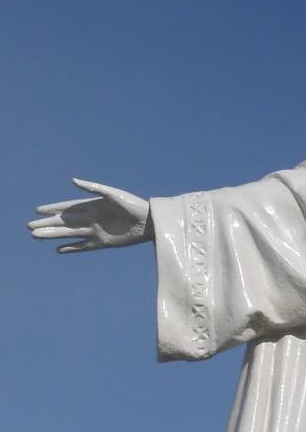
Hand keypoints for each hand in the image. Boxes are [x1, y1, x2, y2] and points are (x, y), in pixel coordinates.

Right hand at [28, 179, 150, 252]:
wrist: (150, 222)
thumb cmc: (133, 204)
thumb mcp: (113, 194)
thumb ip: (93, 188)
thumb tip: (72, 181)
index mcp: (92, 205)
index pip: (67, 207)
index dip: (53, 208)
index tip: (37, 210)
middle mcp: (91, 218)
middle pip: (64, 222)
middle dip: (48, 224)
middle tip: (29, 226)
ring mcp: (96, 231)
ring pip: (69, 234)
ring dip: (53, 235)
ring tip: (36, 236)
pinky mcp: (103, 242)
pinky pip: (83, 246)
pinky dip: (72, 248)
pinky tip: (59, 250)